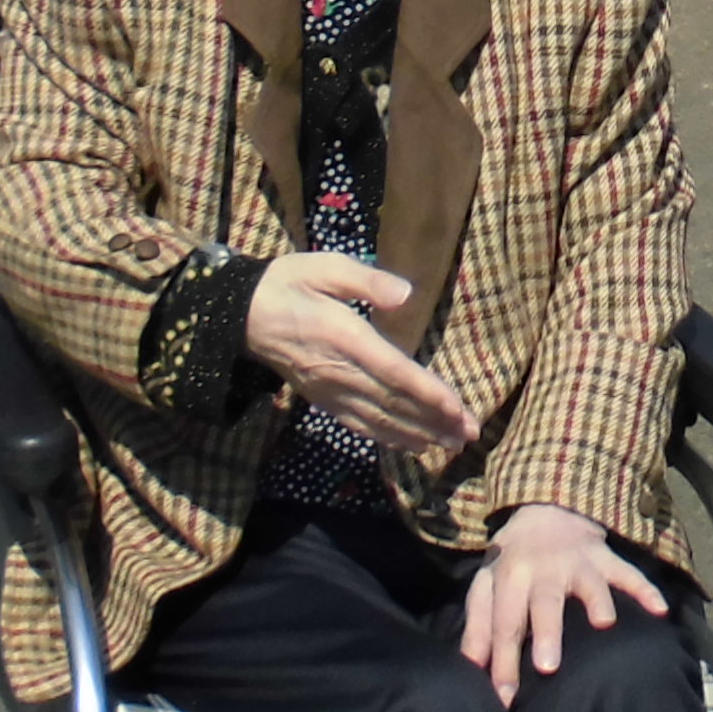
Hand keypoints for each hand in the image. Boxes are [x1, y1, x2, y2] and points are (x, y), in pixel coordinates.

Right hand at [244, 253, 476, 460]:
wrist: (242, 315)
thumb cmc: (289, 284)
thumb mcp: (325, 266)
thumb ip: (366, 281)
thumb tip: (405, 293)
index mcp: (344, 336)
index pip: (392, 371)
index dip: (425, 392)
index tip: (456, 407)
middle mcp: (339, 371)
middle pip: (393, 402)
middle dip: (434, 420)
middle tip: (470, 433)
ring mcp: (330, 391)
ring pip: (380, 420)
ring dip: (419, 434)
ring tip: (453, 443)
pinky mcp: (323, 400)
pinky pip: (360, 425)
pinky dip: (390, 438)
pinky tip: (414, 444)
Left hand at [459, 503, 668, 704]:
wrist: (543, 509)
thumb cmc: (511, 562)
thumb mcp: (486, 588)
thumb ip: (479, 627)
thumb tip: (470, 668)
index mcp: (510, 578)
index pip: (505, 625)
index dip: (503, 662)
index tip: (505, 699)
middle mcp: (544, 570)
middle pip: (544, 603)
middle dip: (547, 633)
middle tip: (548, 667)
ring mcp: (578, 562)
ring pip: (589, 583)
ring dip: (597, 601)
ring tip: (604, 623)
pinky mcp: (605, 558)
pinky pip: (627, 572)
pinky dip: (644, 589)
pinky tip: (659, 609)